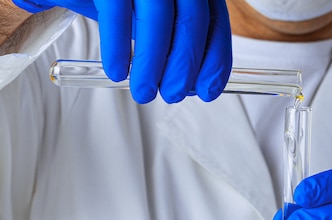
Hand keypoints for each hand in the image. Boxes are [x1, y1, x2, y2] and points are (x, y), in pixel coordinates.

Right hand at [13, 0, 231, 103]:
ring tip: (143, 92)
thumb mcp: (149, 12)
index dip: (216, 59)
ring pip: (157, 18)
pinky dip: (117, 46)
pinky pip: (116, 12)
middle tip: (173, 94)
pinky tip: (116, 70)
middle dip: (185, 66)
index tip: (208, 89)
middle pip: (192, 21)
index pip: (215, 19)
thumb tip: (189, 80)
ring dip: (153, 64)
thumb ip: (171, 38)